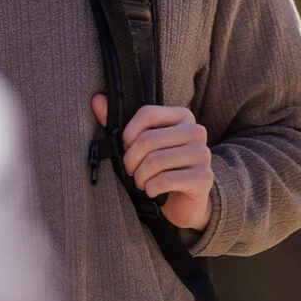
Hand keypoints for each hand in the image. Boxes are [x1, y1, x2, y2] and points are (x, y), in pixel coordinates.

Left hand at [91, 95, 213, 231]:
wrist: (186, 200)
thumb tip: (97, 99)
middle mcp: (196, 131)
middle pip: (148, 139)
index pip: (147, 113)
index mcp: (183, 116)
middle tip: (130, 170)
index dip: (129, 132)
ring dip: (140, 177)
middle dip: (131, 160)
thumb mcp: (142, 143)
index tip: (126, 146)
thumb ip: (119, 122)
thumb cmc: (161, 167)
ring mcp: (202, 154)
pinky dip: (151, 188)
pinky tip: (153, 190)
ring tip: (141, 181)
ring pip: (155, 161)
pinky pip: (165, 180)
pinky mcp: (204, 178)